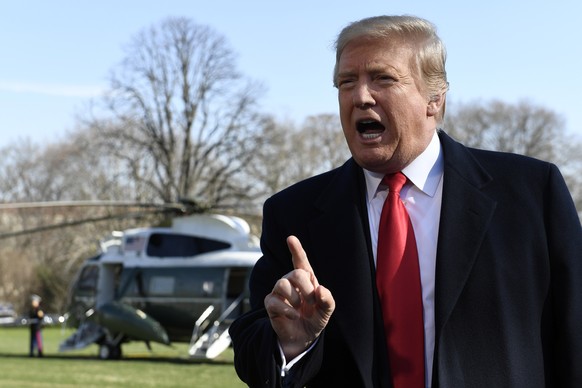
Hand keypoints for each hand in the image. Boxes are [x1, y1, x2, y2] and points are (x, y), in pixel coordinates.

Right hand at [264, 235, 334, 359]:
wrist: (303, 337)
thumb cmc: (315, 319)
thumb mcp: (327, 310)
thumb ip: (328, 299)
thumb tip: (320, 289)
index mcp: (306, 278)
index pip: (300, 260)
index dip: (296, 249)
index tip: (291, 238)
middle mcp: (291, 281)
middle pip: (295, 273)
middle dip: (306, 289)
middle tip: (311, 302)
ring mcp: (279, 291)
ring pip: (282, 283)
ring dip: (295, 298)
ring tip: (300, 309)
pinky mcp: (270, 303)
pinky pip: (274, 300)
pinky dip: (287, 310)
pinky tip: (294, 316)